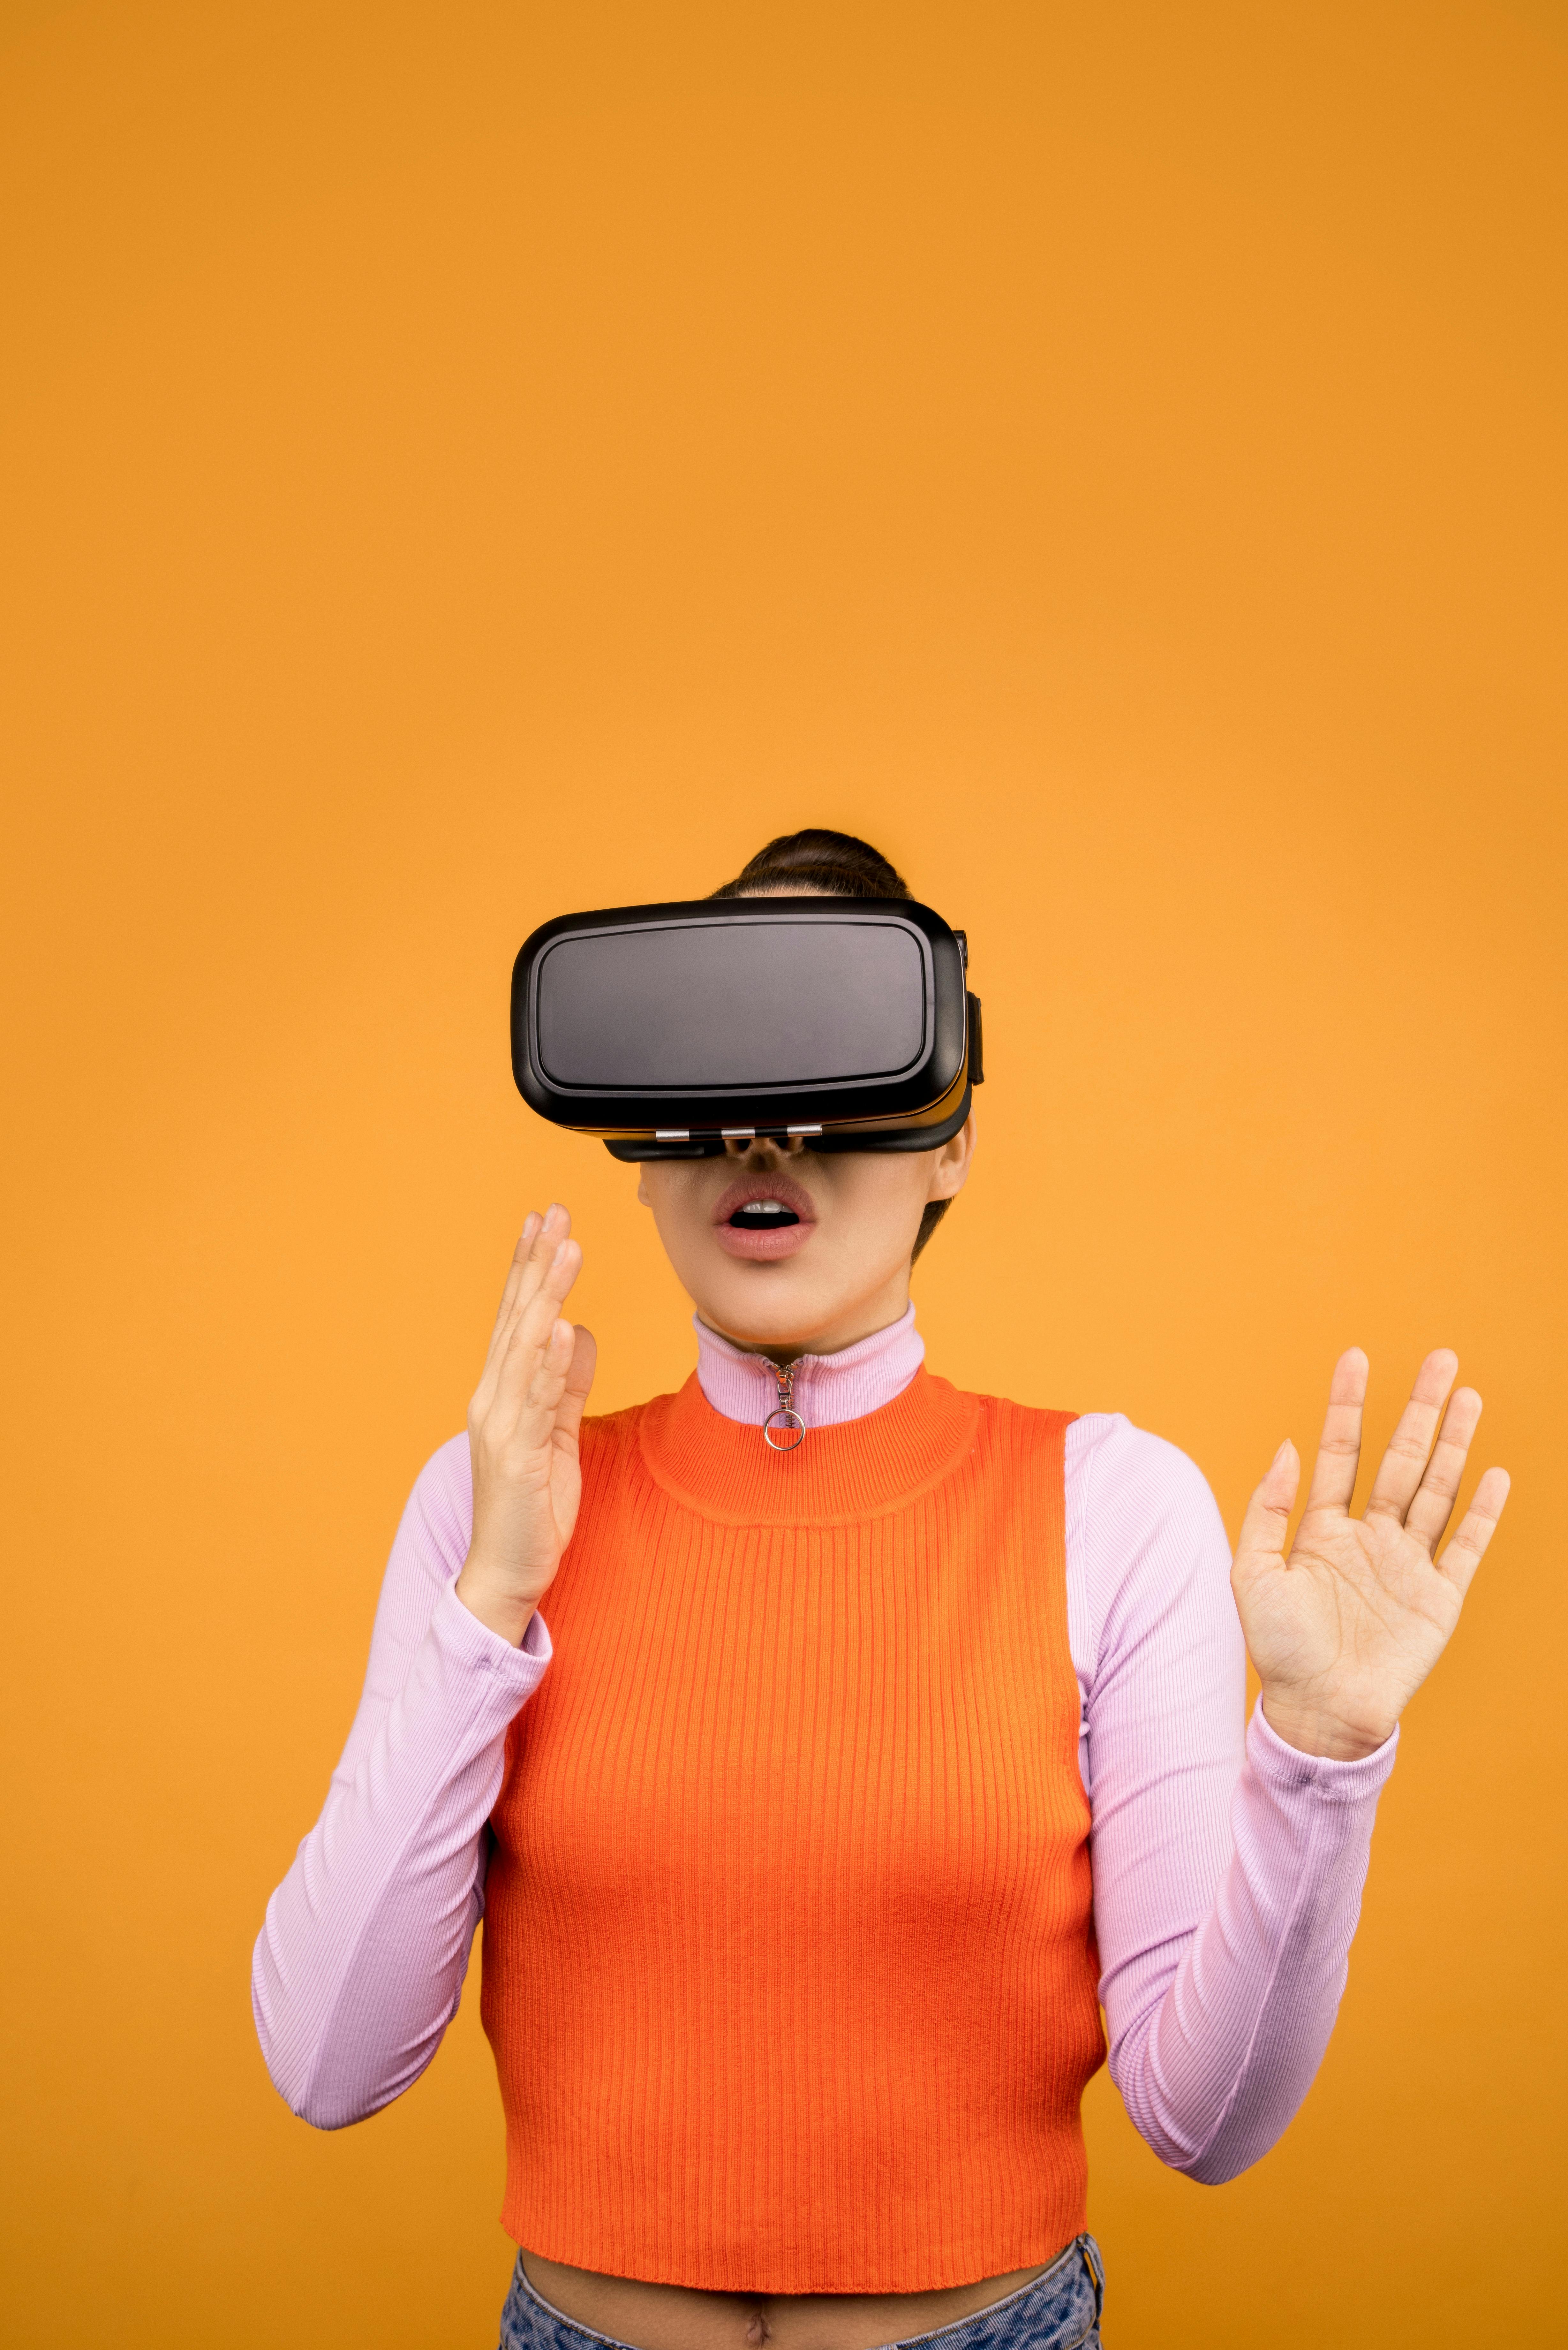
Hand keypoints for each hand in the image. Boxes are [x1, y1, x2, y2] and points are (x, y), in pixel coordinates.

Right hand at [454, 1205, 596, 1645]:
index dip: (528, 1269)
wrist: (507, 1572)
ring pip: (525, 1348)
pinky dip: (549, 1362)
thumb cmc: (532, 1506)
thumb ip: (567, 1384)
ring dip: (546, 1296)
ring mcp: (501, 1427)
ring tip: (566, 1250)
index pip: (514, 1319)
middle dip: (537, 1264)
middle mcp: (493, 1400)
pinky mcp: (518, 1456)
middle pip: (516, 1320)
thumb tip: (579, 1332)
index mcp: (502, 1393)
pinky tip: (561, 1326)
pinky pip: (537, 1401)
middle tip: (555, 1213)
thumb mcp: (558, 1433)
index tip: (543, 1222)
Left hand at [1232, 1349, 1509, 1760]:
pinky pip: (1466, 1545)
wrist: (1317, 1713)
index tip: (1354, 1357)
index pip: (1340, 1451)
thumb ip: (1266, 1510)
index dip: (1347, 1405)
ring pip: (1437, 1489)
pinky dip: (1483, 1511)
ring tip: (1468, 1396)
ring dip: (1453, 1443)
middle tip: (1440, 1358)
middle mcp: (1370, 1538)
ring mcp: (1407, 1565)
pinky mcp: (1439, 1597)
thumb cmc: (1279, 1650)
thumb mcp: (1252, 1573)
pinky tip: (1495, 1474)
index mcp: (1323, 1529)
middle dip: (1419, 1408)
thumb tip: (1286, 1447)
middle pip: (1400, 1458)